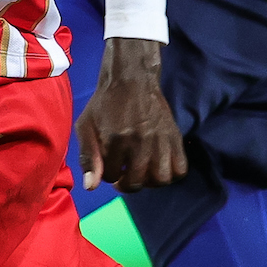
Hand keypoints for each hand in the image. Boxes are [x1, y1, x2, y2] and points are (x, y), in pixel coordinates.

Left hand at [77, 37, 186, 192]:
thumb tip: (91, 187)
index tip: (109, 164)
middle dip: (126, 184)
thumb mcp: (85, 126)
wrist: (131, 79)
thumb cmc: (104, 104)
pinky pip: (180, 169)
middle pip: (136, 183)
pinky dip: (170, 174)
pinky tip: (158, 167)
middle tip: (123, 173)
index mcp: (116, 139)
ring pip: (161, 180)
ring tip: (141, 172)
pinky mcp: (175, 136)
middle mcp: (140, 141)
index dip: (107, 174)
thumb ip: (87, 157)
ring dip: (149, 182)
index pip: (111, 176)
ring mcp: (160, 140)